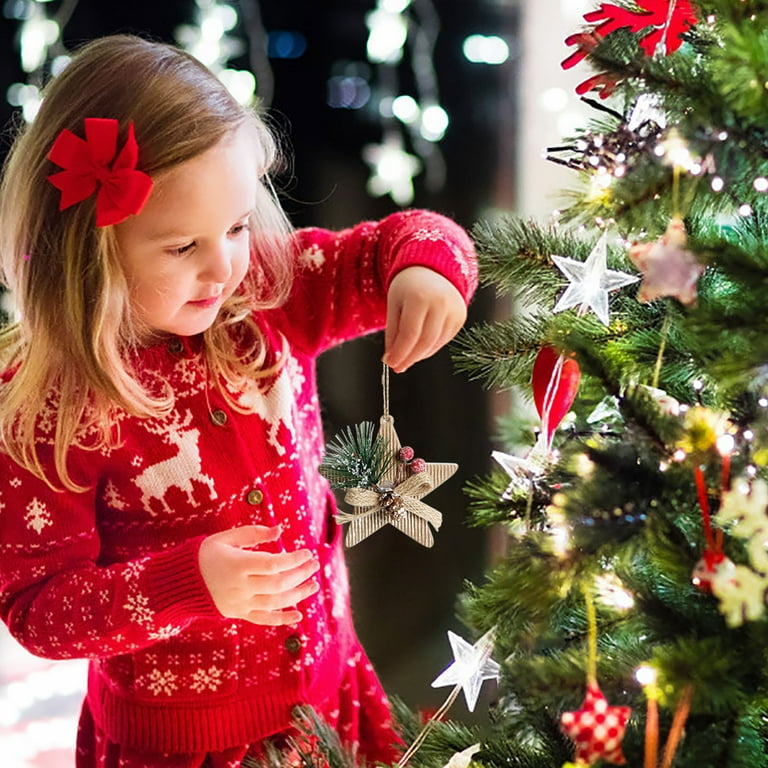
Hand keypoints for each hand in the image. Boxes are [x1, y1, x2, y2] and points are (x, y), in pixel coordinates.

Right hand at [198, 525, 319, 625]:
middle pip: (278, 583)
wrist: (180, 583)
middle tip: (314, 565)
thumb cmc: (205, 554)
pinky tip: (298, 615)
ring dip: (298, 594)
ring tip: (313, 584)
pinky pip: (263, 619)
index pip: (273, 564)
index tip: (306, 552)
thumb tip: (280, 530)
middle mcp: (241, 587)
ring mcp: (240, 603)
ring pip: (275, 602)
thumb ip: (254, 533)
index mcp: (238, 565)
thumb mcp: (226, 538)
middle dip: (300, 574)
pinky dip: (282, 618)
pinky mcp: (238, 613)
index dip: (293, 559)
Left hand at [383, 266, 466, 372]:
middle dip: (409, 358)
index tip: (390, 363)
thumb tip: (391, 360)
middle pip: (424, 342)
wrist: (432, 270)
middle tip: (397, 366)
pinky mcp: (460, 317)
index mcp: (420, 297)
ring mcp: (454, 310)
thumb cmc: (408, 288)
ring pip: (435, 344)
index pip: (410, 334)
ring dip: (419, 355)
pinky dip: (430, 348)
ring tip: (407, 356)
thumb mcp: (394, 305)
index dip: (400, 352)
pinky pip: (443, 340)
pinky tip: (420, 346)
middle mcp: (441, 303)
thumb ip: (392, 333)